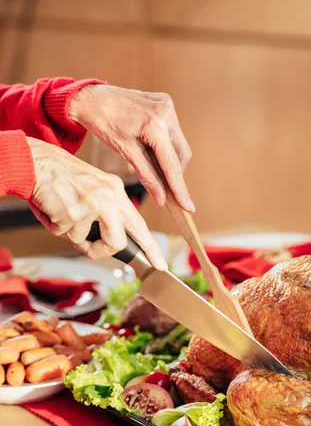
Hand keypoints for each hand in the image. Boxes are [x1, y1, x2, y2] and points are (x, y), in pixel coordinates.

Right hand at [27, 137, 166, 268]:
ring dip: (70, 233)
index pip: (139, 224)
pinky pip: (63, 234)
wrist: (35, 161)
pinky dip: (54, 225)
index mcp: (116, 190)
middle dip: (102, 251)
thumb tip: (107, 242)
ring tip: (61, 212)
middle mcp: (108, 197)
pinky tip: (51, 207)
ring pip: (84, 241)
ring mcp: (92, 205)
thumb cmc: (59, 176)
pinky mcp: (72, 212)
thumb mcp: (93, 189)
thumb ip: (105, 213)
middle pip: (118, 242)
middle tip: (91, 249)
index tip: (160, 264)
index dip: (150, 247)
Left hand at [68, 84, 193, 210]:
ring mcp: (168, 105)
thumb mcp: (124, 152)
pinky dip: (166, 145)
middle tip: (163, 187)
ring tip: (152, 164)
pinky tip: (151, 148)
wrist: (90, 97)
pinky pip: (173, 131)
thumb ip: (146, 176)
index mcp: (156, 125)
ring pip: (179, 144)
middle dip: (175, 173)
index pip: (172, 165)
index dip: (180, 188)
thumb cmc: (103, 123)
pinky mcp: (165, 103)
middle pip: (181, 154)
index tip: (188, 207)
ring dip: (170, 159)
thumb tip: (161, 199)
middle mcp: (166, 113)